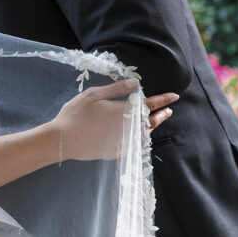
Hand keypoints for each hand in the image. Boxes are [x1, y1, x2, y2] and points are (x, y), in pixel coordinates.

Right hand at [56, 79, 178, 161]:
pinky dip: (140, 139)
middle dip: (161, 115)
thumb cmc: (75, 114)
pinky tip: (139, 136)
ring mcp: (122, 142)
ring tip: (156, 122)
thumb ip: (116, 89)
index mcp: (123, 111)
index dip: (163, 100)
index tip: (174, 96)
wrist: (63, 140)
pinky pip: (134, 146)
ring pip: (143, 135)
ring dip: (152, 127)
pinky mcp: (115, 152)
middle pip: (150, 122)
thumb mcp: (93, 95)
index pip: (149, 104)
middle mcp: (127, 128)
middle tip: (168, 111)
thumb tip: (135, 83)